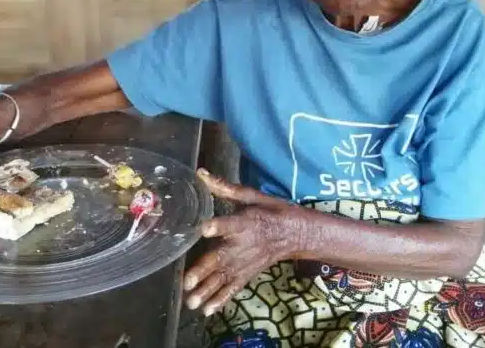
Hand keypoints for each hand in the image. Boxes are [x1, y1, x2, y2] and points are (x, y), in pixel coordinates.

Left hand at [182, 169, 309, 315]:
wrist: (297, 234)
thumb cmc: (272, 211)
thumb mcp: (252, 196)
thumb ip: (226, 188)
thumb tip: (200, 173)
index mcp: (246, 223)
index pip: (230, 224)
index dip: (218, 226)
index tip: (205, 229)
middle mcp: (244, 245)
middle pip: (222, 259)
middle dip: (204, 271)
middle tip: (187, 282)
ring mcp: (246, 263)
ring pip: (224, 278)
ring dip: (207, 291)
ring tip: (191, 303)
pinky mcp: (249, 274)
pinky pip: (234, 288)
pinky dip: (221, 300)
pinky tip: (207, 311)